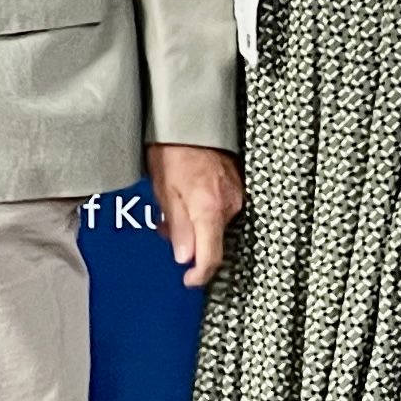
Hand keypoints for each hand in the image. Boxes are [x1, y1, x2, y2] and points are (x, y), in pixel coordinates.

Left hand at [148, 143, 243, 288]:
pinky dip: (201, 209)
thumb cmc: (173, 149)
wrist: (191, 120)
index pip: (211, 256)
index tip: (189, 280)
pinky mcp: (237, 187)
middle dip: (187, 241)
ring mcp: (236, 196)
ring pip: (212, 224)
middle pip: (211, 240)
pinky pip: (219, 209)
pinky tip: (186, 195)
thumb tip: (183, 257)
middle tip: (164, 226)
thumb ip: (177, 226)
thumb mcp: (164, 190)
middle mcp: (229, 205)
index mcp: (209, 209)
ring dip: (192, 223)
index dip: (200, 274)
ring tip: (170, 202)